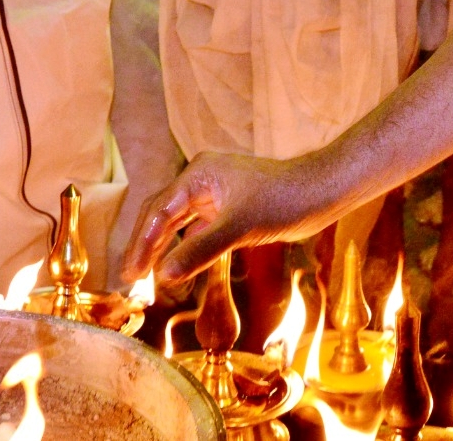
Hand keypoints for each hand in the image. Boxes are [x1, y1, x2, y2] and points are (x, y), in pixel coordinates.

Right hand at [121, 151, 340, 284]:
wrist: (321, 191)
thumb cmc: (283, 201)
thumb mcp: (239, 227)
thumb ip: (200, 251)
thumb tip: (164, 276)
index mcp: (198, 174)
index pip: (159, 211)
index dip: (142, 244)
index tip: (131, 274)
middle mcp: (202, 179)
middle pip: (162, 213)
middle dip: (146, 244)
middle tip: (130, 277)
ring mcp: (216, 192)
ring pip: (179, 221)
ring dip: (163, 246)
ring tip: (147, 274)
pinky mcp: (231, 206)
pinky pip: (198, 227)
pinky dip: (187, 246)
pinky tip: (180, 266)